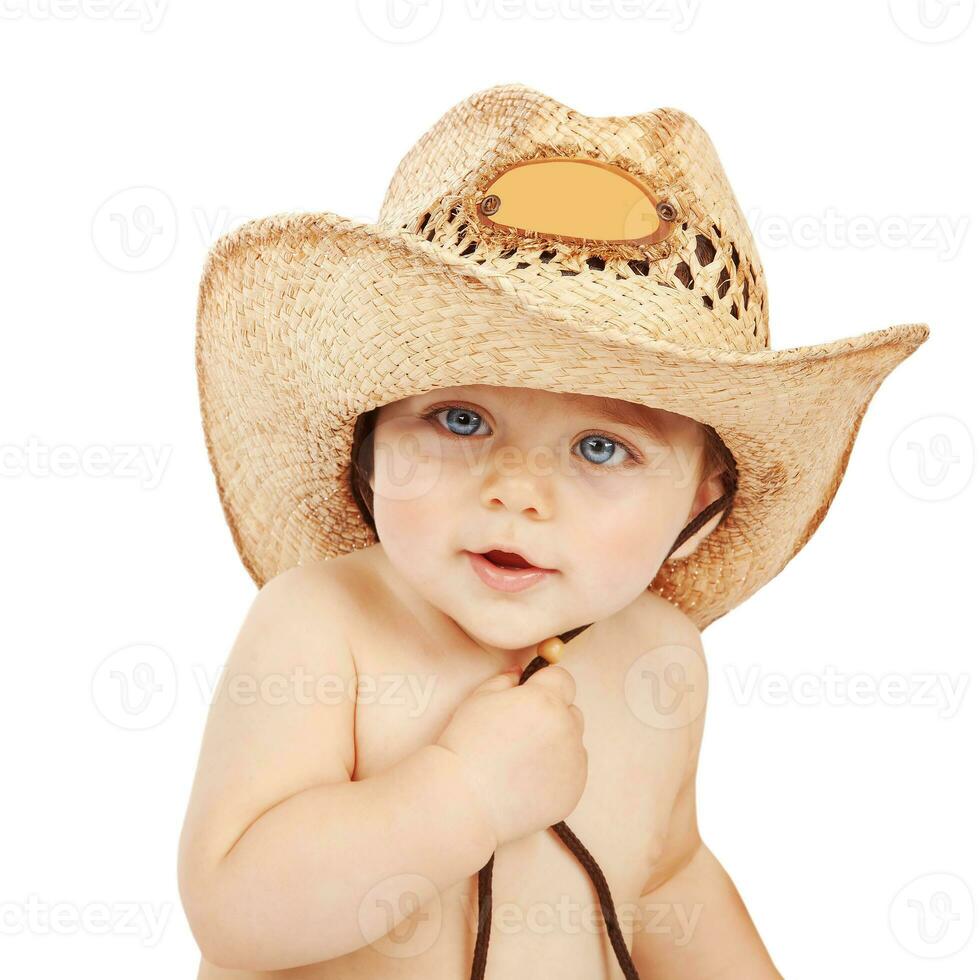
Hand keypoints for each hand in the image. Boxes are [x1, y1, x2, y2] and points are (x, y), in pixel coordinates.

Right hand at [435, 664, 587, 847]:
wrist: (464, 799)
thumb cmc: (466, 745)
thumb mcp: (479, 699)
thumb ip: (506, 679)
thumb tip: (521, 674)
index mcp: (545, 700)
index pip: (563, 679)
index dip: (544, 684)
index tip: (528, 696)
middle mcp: (567, 729)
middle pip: (571, 710)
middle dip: (552, 714)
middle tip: (521, 731)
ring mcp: (574, 762)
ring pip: (573, 741)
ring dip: (557, 742)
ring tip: (523, 757)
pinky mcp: (574, 789)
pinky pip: (573, 770)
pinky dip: (557, 769)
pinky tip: (529, 778)